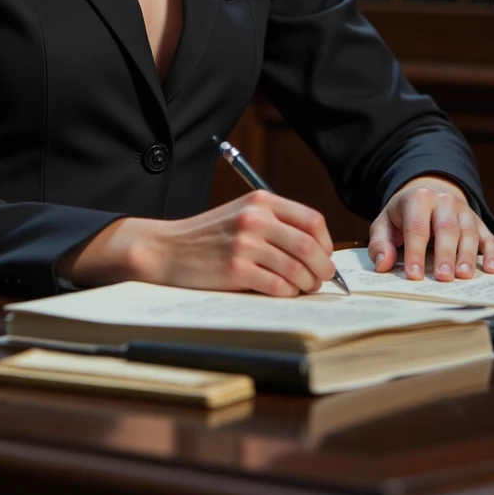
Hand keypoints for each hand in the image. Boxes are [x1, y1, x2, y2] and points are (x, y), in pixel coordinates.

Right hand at [59, 192, 336, 296]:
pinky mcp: (236, 270)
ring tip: (302, 287)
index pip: (312, 220)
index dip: (325, 242)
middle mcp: (255, 218)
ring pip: (297, 269)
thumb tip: (317, 251)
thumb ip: (275, 224)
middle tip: (321, 278)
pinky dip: (286, 293)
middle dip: (322, 267)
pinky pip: (277, 286)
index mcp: (260, 201)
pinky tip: (281, 292)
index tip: (324, 256)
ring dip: (306, 284)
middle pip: (309, 246)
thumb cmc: (209, 236)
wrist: (168, 249)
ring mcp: (245, 244)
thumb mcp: (241, 214)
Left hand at [369, 175, 493, 282]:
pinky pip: (488, 237)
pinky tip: (490, 269)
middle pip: (446, 228)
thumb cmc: (404, 215)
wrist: (427, 196)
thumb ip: (380, 243)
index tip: (414, 276)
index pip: (417, 228)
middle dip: (445, 254)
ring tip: (463, 276)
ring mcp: (464, 211)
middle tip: (442, 278)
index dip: (415, 253)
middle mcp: (444, 201)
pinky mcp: (478, 222)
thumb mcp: (385, 224)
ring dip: (467, 255)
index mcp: (418, 199)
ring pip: (469, 232)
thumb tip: (383, 264)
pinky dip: (491, 253)